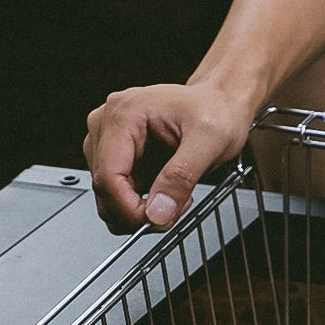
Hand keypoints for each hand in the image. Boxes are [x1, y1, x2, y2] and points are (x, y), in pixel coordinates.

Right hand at [84, 82, 254, 233]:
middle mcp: (106, 126)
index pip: (108, 177)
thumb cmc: (215, 109)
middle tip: (176, 207)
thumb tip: (158, 212)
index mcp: (123, 114)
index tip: (158, 220)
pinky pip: (120, 196)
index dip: (129, 210)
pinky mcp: (117, 159)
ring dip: (142, 210)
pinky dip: (143, 205)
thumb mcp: (209, 140)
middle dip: (139, 212)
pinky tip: (167, 190)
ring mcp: (108, 143)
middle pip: (104, 191)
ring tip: (176, 193)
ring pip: (110, 199)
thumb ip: (181, 177)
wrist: (220, 104)